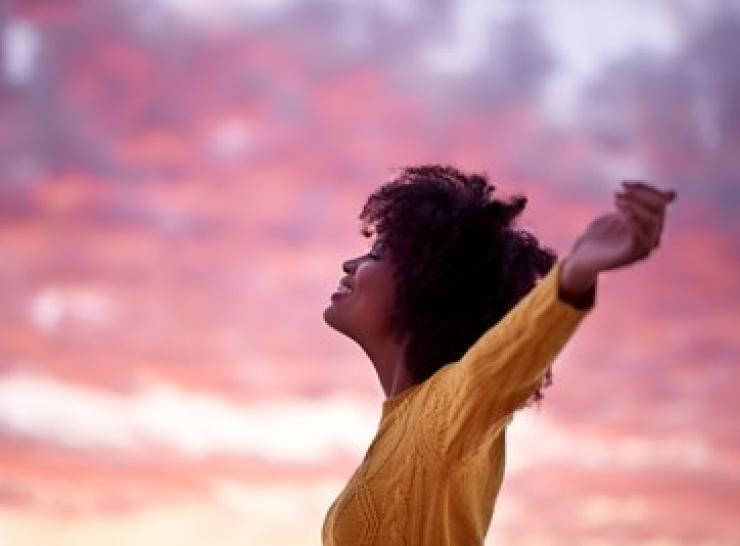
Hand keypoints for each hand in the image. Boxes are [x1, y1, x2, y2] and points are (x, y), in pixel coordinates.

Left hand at [561, 180, 677, 296]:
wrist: (582, 256)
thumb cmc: (601, 234)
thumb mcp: (620, 213)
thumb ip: (639, 202)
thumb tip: (673, 193)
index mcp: (652, 225)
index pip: (661, 202)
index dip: (645, 189)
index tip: (624, 183)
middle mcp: (653, 237)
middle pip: (659, 209)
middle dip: (639, 195)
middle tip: (618, 192)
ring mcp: (644, 248)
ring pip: (653, 222)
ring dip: (635, 206)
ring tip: (616, 200)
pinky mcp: (632, 257)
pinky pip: (641, 239)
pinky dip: (634, 223)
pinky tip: (620, 214)